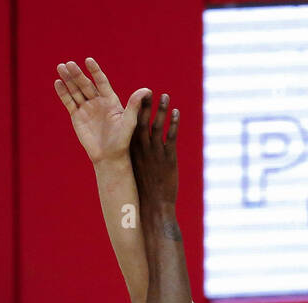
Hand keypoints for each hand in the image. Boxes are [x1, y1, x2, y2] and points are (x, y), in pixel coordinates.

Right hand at [54, 58, 150, 165]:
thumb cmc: (122, 141)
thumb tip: (147, 90)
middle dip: (77, 74)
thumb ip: (135, 105)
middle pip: (86, 84)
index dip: (95, 71)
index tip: (88, 60)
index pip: (101, 82)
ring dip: (68, 79)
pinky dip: (63, 92)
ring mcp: (86, 108)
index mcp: (110, 100)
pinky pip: (69, 102)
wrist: (109, 157)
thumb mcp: (129, 122)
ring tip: (60, 67)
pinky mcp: (77, 116)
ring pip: (75, 90)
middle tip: (69, 64)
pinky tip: (57, 83)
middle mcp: (98, 101)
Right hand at [130, 91, 179, 207]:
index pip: (130, 126)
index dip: (133, 110)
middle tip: (149, 91)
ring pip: (158, 126)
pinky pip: (172, 137)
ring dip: (161, 110)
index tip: (135, 98)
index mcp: (131, 150)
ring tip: (165, 96)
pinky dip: (174, 123)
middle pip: (142, 121)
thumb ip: (134, 157)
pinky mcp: (169, 157)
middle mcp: (141, 148)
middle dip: (146, 105)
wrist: (154, 206)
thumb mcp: (134, 171)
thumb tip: (133, 149)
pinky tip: (177, 113)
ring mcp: (155, 152)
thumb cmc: (143, 190)